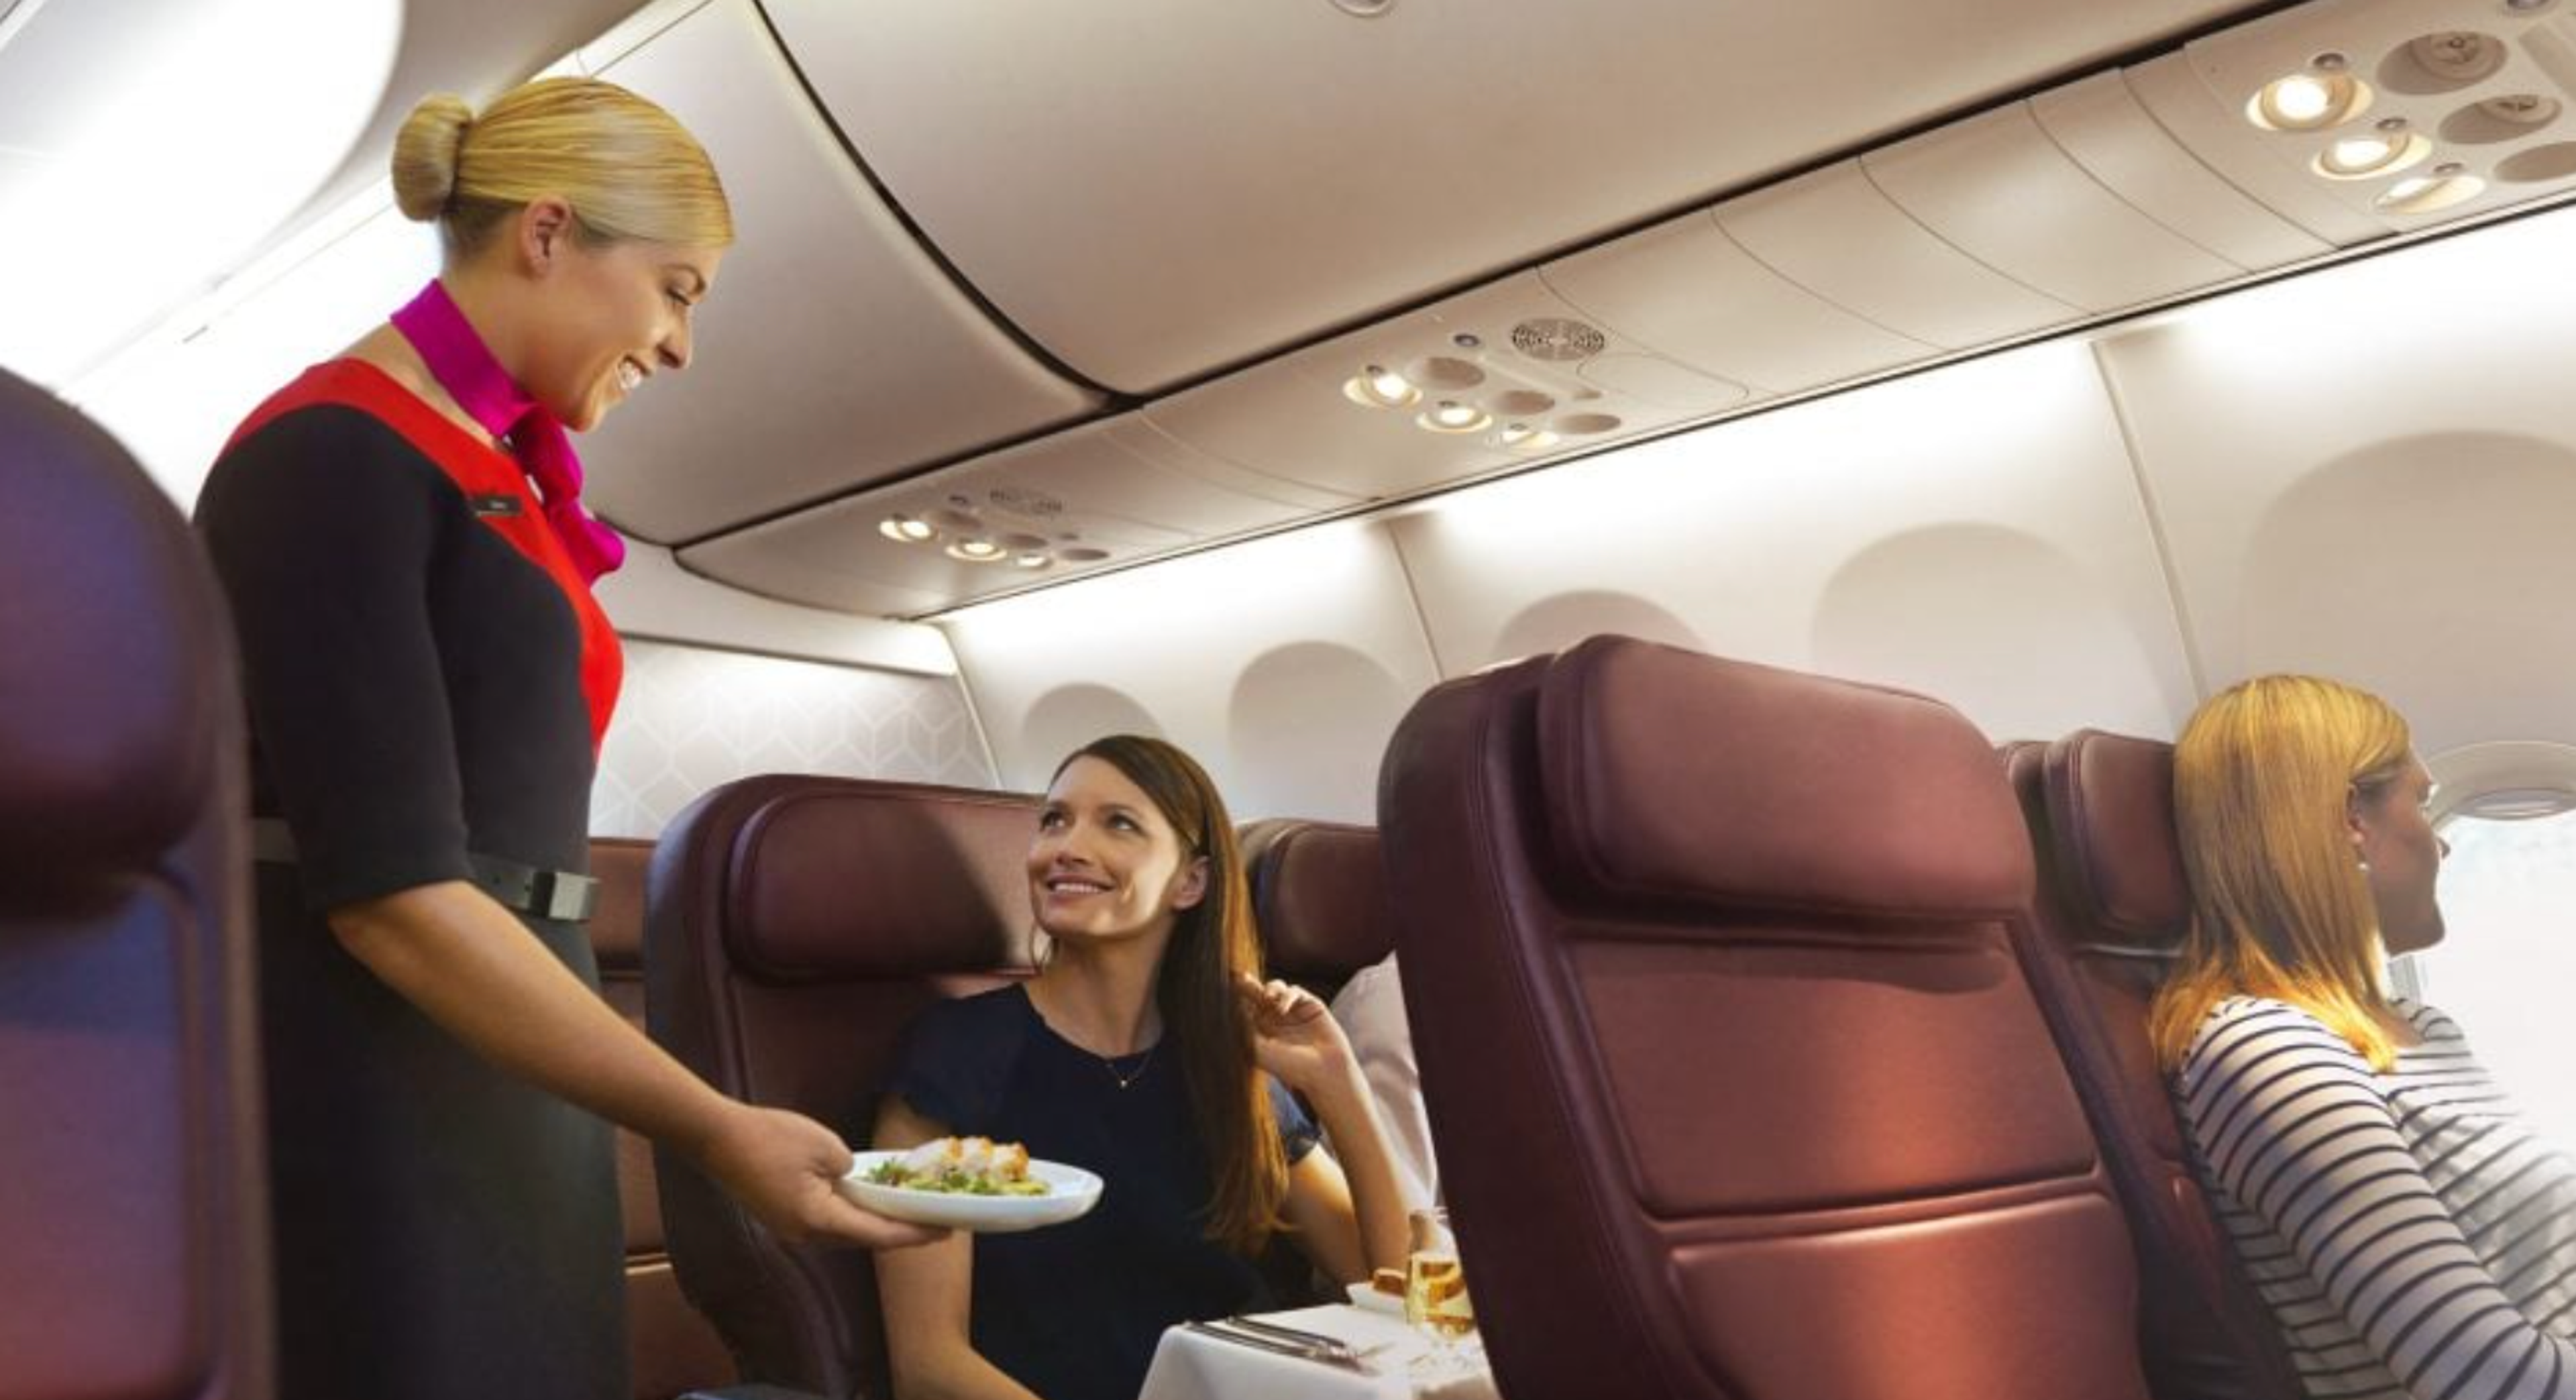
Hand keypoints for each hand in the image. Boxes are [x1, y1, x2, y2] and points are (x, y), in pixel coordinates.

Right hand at [697, 1103, 948, 1250]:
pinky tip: (870, 1203)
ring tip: (909, 1215)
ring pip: (845, 1233)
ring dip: (876, 1225)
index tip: (944, 1232)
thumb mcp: (826, 1147)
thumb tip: (854, 1181)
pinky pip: (828, 1222)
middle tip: (934, 1224)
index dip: (914, 1233)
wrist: (718, 1137)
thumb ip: (851, 1171)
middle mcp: (806, 1235)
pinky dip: (853, 1216)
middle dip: (900, 1233)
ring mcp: (792, 1230)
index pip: (878, 1233)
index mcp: (818, 1221)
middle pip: (863, 1239)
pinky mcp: (784, 1218)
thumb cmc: (771, 1137)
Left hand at [1236, 973, 1356, 1098]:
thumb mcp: (1257, 1049)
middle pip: (1258, 995)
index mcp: (1261, 1031)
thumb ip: (1243, 1027)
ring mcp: (1294, 1012)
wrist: (1324, 1071)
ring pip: (1277, 989)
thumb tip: (1230, 1006)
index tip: (1227, 984)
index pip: (1246, 1008)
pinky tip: (1283, 1008)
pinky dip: (1287, 995)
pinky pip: (1295, 991)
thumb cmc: (1289, 1066)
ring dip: (1270, 988)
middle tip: (1239, 976)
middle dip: (1248, 985)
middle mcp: (1276, 1020)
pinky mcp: (1311, 1006)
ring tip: (1267, 996)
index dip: (1237, 996)